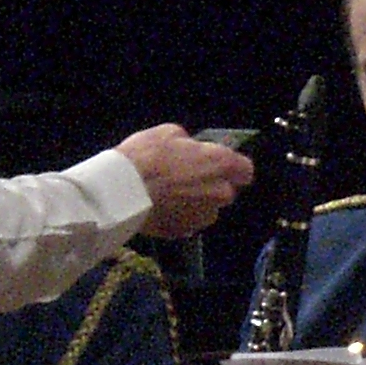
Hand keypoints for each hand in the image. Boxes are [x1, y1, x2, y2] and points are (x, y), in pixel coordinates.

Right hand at [120, 125, 253, 238]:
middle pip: (225, 190)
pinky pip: (188, 221)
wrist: (120, 192)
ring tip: (168, 192)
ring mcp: (204, 216)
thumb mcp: (168, 133)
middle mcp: (220, 193)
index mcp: (220, 164)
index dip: (232, 167)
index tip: (219, 165)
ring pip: (207, 208)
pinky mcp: (186, 231)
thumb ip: (190, 144)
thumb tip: (191, 148)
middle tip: (185, 176)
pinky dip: (179, 215)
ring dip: (195, 201)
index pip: (245, 170)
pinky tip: (160, 205)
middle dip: (211, 184)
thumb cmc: (146, 157)